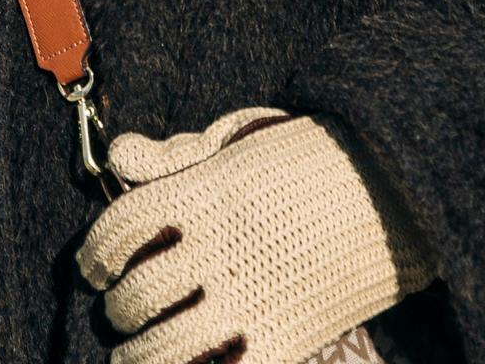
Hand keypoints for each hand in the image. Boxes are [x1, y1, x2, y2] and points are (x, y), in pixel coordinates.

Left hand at [77, 108, 432, 363]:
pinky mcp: (285, 340)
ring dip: (139, 358)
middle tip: (120, 314)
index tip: (91, 270)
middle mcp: (221, 248)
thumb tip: (117, 157)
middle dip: (118, 311)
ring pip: (166, 347)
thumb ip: (175, 155)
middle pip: (137, 295)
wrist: (393, 189)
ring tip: (132, 358)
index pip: (120, 228)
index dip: (94, 255)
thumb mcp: (237, 142)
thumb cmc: (307, 160)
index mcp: (204, 194)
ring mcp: (252, 298)